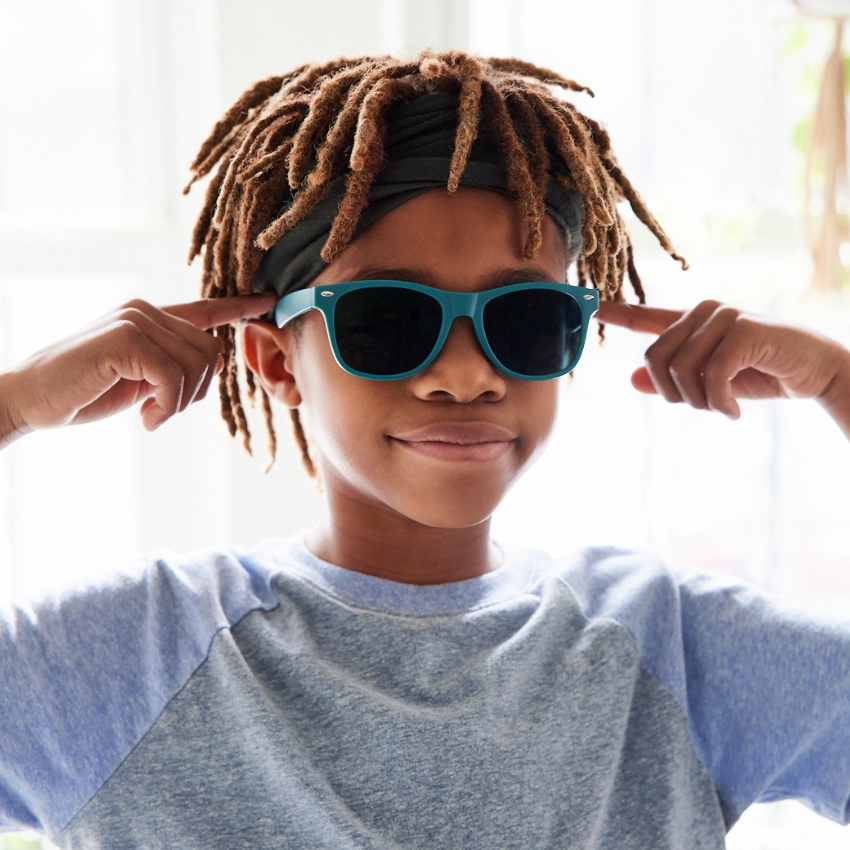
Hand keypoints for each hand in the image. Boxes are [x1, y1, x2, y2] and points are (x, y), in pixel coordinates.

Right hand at [0, 293, 276, 445]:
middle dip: (195, 393)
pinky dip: (166, 408)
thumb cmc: (85, 390)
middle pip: (212, 354)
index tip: (269, 300)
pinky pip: (175, 378)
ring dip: (178, 404)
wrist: (31, 399)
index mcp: (150, 317)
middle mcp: (146, 311)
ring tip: (148, 413)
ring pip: (198, 366)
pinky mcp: (126, 338)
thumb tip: (216, 360)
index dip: (239, 307)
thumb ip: (173, 364)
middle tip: (159, 410)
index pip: (204, 309)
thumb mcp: (140, 377)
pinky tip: (145, 418)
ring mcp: (136, 320)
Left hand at [597, 300, 849, 421]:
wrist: (818, 370)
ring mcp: (722, 316)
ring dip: (700, 402)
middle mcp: (703, 312)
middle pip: (654, 358)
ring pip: (679, 370)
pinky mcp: (741, 329)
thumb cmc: (764, 373)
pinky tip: (734, 411)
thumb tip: (632, 379)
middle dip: (674, 393)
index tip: (591, 306)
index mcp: (692, 322)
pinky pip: (709, 374)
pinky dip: (719, 402)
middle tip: (704, 407)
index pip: (647, 316)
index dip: (618, 314)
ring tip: (725, 407)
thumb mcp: (712, 383)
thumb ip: (673, 379)